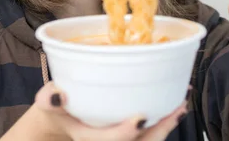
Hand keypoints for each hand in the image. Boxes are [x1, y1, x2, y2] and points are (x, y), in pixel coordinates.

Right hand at [16, 82, 188, 140]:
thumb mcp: (47, 103)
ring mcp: (121, 139)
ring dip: (167, 125)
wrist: (61, 118)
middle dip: (160, 130)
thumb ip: (49, 98)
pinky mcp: (130, 134)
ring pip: (148, 140)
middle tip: (178, 107)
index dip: (126, 133)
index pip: (111, 140)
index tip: (140, 118)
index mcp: (90, 138)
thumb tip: (58, 93)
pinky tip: (175, 104)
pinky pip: (150, 133)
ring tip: (181, 104)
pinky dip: (164, 121)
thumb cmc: (57, 107)